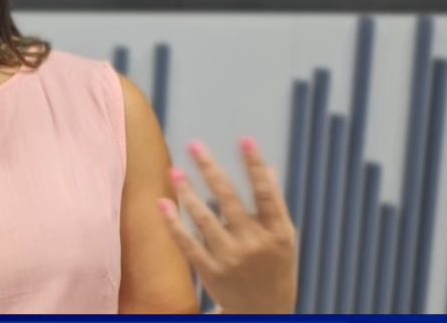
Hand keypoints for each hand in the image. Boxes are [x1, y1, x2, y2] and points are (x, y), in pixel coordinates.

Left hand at [157, 137, 297, 313]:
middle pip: (229, 200)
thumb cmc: (275, 267)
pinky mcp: (210, 271)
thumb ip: (273, 203)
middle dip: (211, 170)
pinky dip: (173, 223)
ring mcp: (231, 258)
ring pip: (204, 220)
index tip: (245, 139)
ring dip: (187, 193)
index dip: (256, 166)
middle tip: (195, 145)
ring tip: (174, 170)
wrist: (265, 313)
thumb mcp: (284, 238)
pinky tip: (162, 203)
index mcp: (277, 232)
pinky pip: (188, 243)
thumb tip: (267, 166)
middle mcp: (254, 244)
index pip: (265, 193)